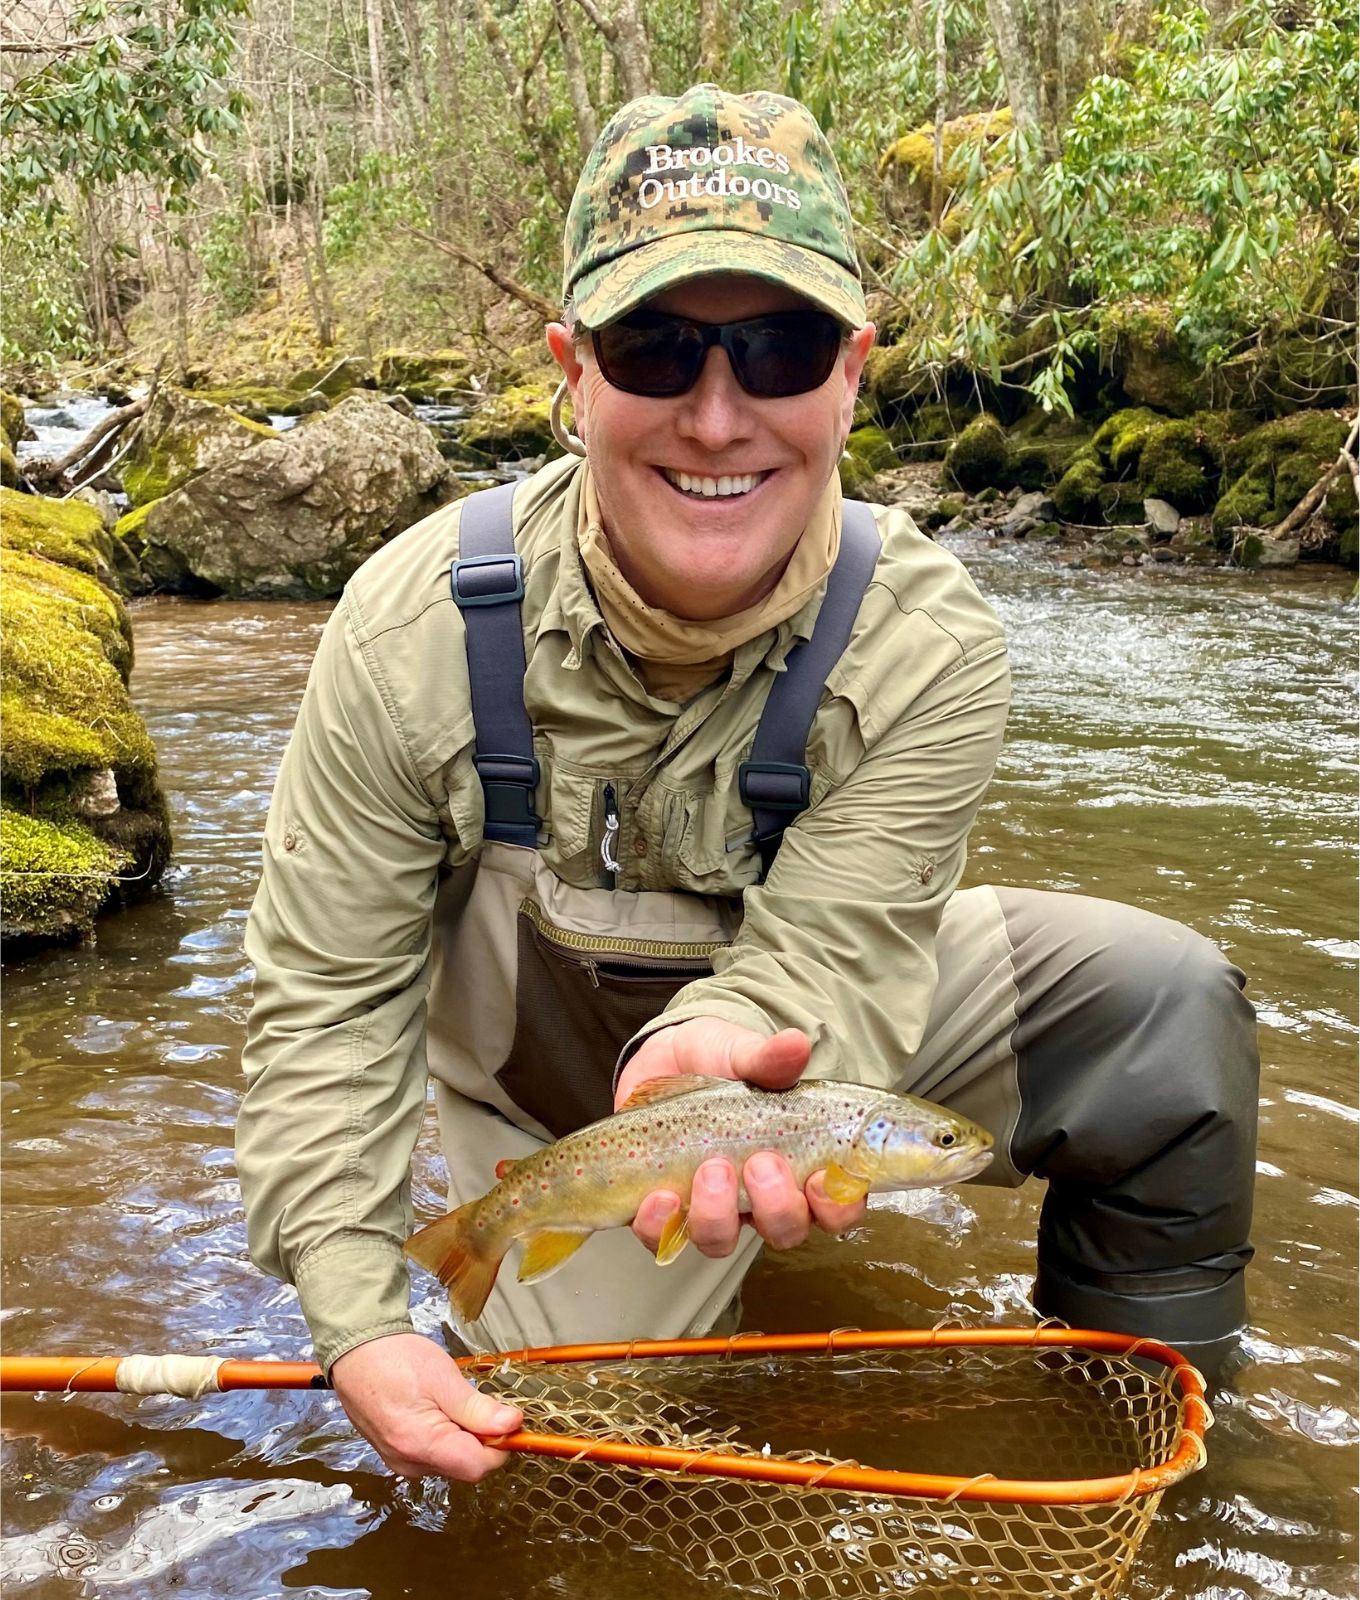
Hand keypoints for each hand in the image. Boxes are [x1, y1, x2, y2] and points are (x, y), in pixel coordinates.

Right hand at [329, 1331, 521, 1480]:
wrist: (355, 1349)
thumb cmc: (394, 1359)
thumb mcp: (444, 1378)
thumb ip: (478, 1409)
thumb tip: (512, 1426)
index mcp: (422, 1446)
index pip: (478, 1467)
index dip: (499, 1444)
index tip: (505, 1418)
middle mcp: (409, 1463)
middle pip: (465, 1465)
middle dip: (479, 1437)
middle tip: (470, 1401)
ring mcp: (400, 1460)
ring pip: (450, 1460)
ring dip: (461, 1434)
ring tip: (447, 1400)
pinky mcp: (395, 1452)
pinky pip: (432, 1454)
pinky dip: (443, 1434)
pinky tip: (434, 1407)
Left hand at [616, 1018, 867, 1259]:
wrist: (665, 1056)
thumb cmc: (719, 1061)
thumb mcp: (745, 1052)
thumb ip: (770, 1057)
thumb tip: (795, 1045)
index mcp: (798, 1164)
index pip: (836, 1208)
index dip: (836, 1206)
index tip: (821, 1179)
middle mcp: (759, 1196)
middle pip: (784, 1230)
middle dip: (776, 1206)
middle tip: (761, 1163)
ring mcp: (712, 1205)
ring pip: (722, 1240)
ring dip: (717, 1213)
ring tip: (711, 1168)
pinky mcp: (665, 1207)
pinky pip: (663, 1236)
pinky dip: (660, 1224)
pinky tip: (660, 1197)